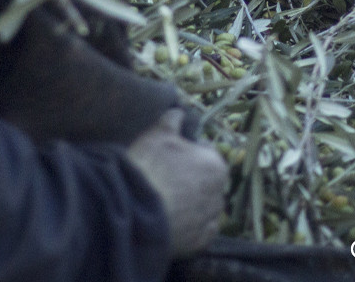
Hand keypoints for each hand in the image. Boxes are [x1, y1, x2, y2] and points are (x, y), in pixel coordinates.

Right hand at [126, 116, 228, 257]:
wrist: (136, 213)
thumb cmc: (150, 169)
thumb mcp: (158, 135)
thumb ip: (172, 120)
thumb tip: (178, 111)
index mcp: (215, 165)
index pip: (205, 152)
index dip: (187, 152)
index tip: (170, 156)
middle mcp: (219, 193)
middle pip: (206, 181)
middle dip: (191, 178)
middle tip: (167, 179)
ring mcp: (209, 220)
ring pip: (204, 207)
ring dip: (192, 203)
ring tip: (168, 201)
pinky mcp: (199, 243)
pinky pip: (199, 230)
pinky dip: (190, 225)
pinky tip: (174, 220)